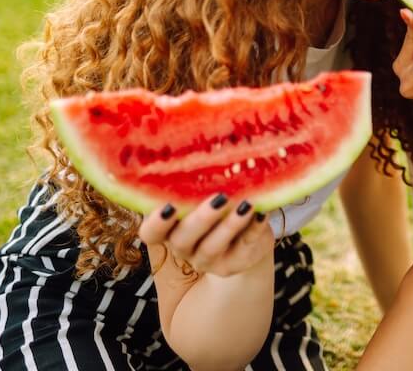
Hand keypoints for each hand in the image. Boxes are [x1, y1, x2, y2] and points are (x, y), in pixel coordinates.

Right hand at [139, 193, 273, 277]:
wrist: (246, 241)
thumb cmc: (217, 207)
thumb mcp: (204, 195)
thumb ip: (198, 182)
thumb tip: (207, 147)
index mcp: (169, 228)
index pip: (150, 233)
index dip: (155, 223)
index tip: (168, 206)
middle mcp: (184, 247)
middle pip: (182, 239)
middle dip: (200, 219)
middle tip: (220, 198)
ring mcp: (208, 260)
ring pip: (213, 246)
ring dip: (229, 225)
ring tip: (246, 205)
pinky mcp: (234, 264)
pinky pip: (243, 248)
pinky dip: (253, 230)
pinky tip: (262, 214)